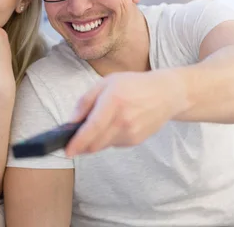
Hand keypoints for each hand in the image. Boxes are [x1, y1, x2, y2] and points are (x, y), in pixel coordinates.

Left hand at [65, 70, 189, 156]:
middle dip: (82, 145)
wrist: (166, 95)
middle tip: (74, 139)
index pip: (92, 127)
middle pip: (95, 143)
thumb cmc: (133, 85)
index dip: (78, 141)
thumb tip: (71, 121)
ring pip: (103, 145)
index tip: (67, 150)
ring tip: (98, 124)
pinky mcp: (136, 140)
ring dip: (94, 141)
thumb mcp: (106, 83)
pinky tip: (113, 125)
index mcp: (114, 101)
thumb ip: (86, 101)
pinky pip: (114, 144)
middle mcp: (123, 120)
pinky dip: (107, 138)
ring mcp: (131, 132)